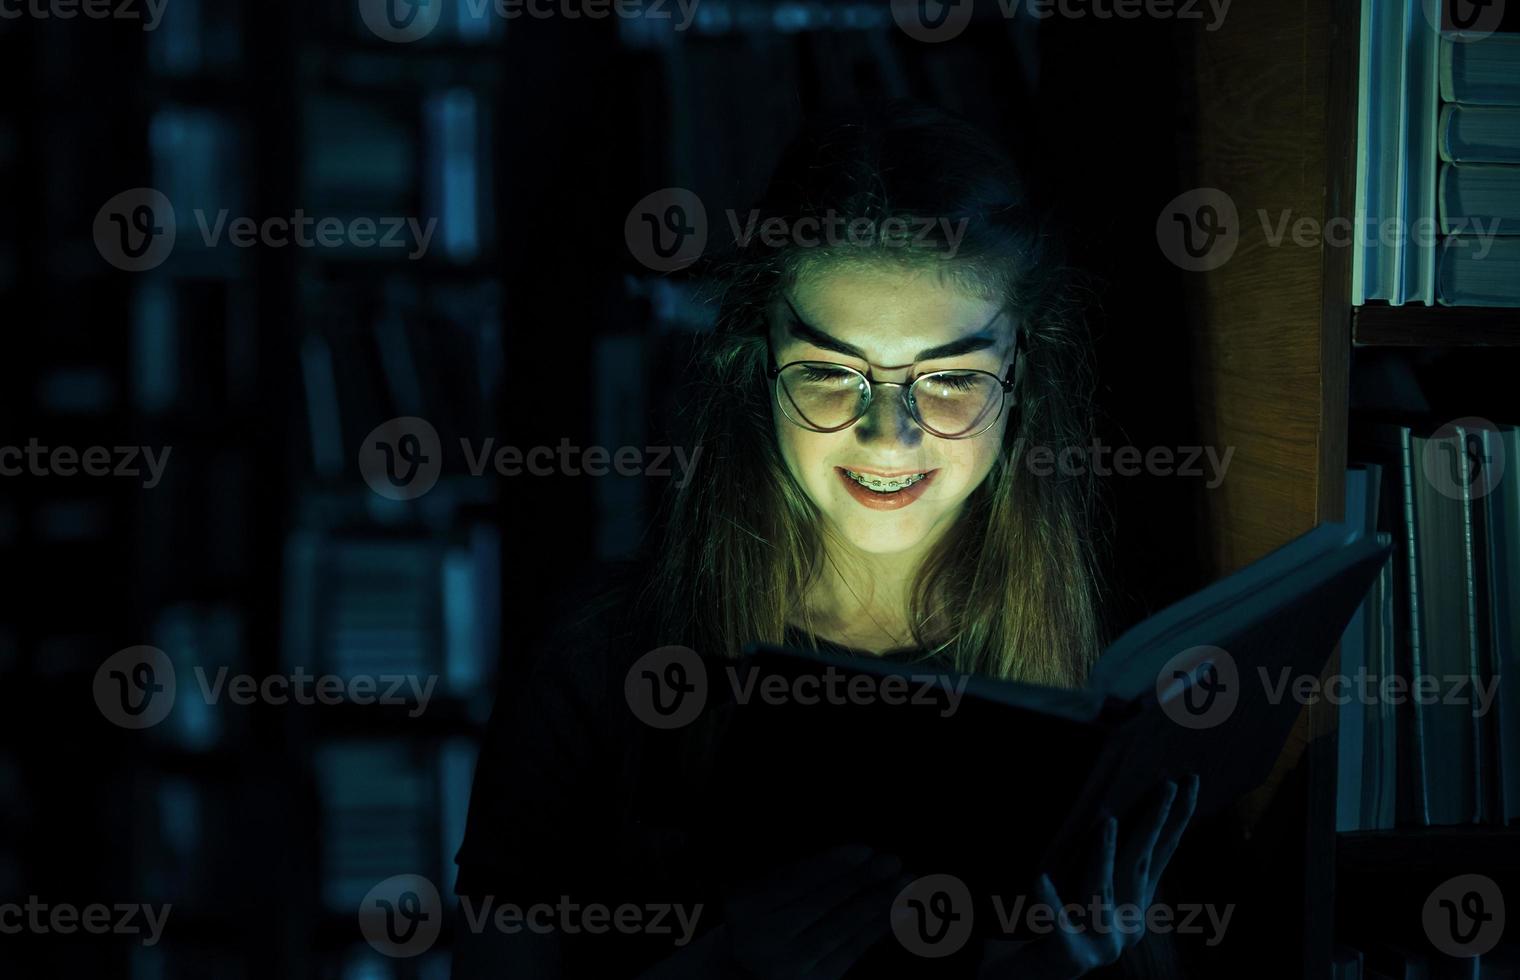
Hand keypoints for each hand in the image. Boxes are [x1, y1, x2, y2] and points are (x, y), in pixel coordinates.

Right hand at [719, 843, 910, 979]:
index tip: (864, 849)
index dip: (831, 865)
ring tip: (903, 883)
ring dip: (876, 905)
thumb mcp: (760, 891)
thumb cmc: (759, 919)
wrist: (746, 969)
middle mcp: (765, 941)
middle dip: (861, 881)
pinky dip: (875, 930)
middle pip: (821, 906)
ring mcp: (790, 967)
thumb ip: (793, 876)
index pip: (794, 882)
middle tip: (893, 861)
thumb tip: (848, 859)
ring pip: (840, 930)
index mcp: (746, 908)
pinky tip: (897, 913)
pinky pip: (851, 952)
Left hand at [977, 774, 1199, 979]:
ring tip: (1108, 822)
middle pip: (1139, 867)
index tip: (1191, 781)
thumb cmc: (1058, 924)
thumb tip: (1108, 801)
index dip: (1178, 820)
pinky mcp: (1068, 955)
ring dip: (1106, 856)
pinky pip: (1056, 923)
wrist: (1033, 976)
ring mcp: (1100, 942)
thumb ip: (1105, 859)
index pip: (1160, 855)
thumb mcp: (1089, 890)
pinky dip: (1048, 901)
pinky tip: (1037, 878)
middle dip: (1155, 824)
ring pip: (1102, 892)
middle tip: (1167, 786)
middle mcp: (1126, 925)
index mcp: (1134, 906)